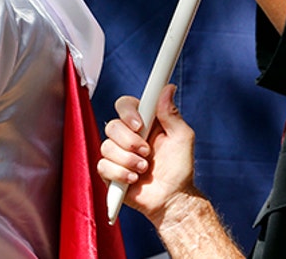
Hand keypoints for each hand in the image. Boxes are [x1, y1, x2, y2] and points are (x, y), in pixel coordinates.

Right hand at [97, 85, 198, 224]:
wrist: (172, 198)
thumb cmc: (179, 167)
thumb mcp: (182, 137)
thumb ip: (171, 114)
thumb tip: (168, 88)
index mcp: (143, 122)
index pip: (124, 104)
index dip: (128, 113)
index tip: (140, 125)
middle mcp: (127, 135)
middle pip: (112, 126)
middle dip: (130, 142)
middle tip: (147, 153)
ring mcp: (116, 153)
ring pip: (106, 146)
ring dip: (128, 160)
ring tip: (144, 169)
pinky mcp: (109, 171)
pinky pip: (102, 165)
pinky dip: (120, 174)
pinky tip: (133, 179)